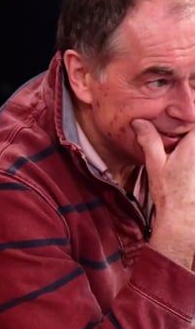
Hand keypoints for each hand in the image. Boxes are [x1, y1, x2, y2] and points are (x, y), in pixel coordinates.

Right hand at [133, 119, 194, 268]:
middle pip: (194, 130)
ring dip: (188, 141)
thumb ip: (149, 140)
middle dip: (188, 129)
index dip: (190, 112)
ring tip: (177, 153)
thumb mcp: (155, 164)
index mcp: (194, 143)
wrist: (183, 216)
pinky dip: (191, 156)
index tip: (181, 111)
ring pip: (194, 142)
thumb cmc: (169, 192)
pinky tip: (184, 166)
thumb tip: (139, 122)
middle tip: (176, 136)